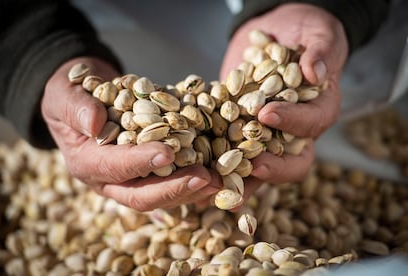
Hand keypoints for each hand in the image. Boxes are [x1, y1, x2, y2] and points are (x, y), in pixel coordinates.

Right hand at [41, 57, 220, 210]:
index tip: (167, 152)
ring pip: (163, 194)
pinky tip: (219, 171)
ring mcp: (131, 179)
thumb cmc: (70, 95)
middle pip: (143, 195)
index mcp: (87, 162)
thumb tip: (93, 123)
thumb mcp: (64, 95)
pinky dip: (195, 177)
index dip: (140, 162)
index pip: (115, 167)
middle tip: (206, 178)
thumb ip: (76, 107)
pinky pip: (173, 180)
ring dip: (192, 189)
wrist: (85, 98)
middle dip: (175, 189)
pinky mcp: (148, 172)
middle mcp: (110, 179)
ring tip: (221, 180)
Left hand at [220, 3, 347, 187]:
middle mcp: (295, 130)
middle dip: (272, 168)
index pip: (313, 123)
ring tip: (219, 188)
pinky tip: (198, 171)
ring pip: (259, 165)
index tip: (267, 114)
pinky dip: (216, 163)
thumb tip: (316, 72)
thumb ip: (320, 51)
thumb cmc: (306, 33)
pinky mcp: (241, 129)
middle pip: (291, 161)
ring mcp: (267, 134)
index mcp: (319, 110)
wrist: (280, 31)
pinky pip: (231, 150)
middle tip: (252, 169)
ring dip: (240, 180)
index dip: (293, 122)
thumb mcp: (319, 35)